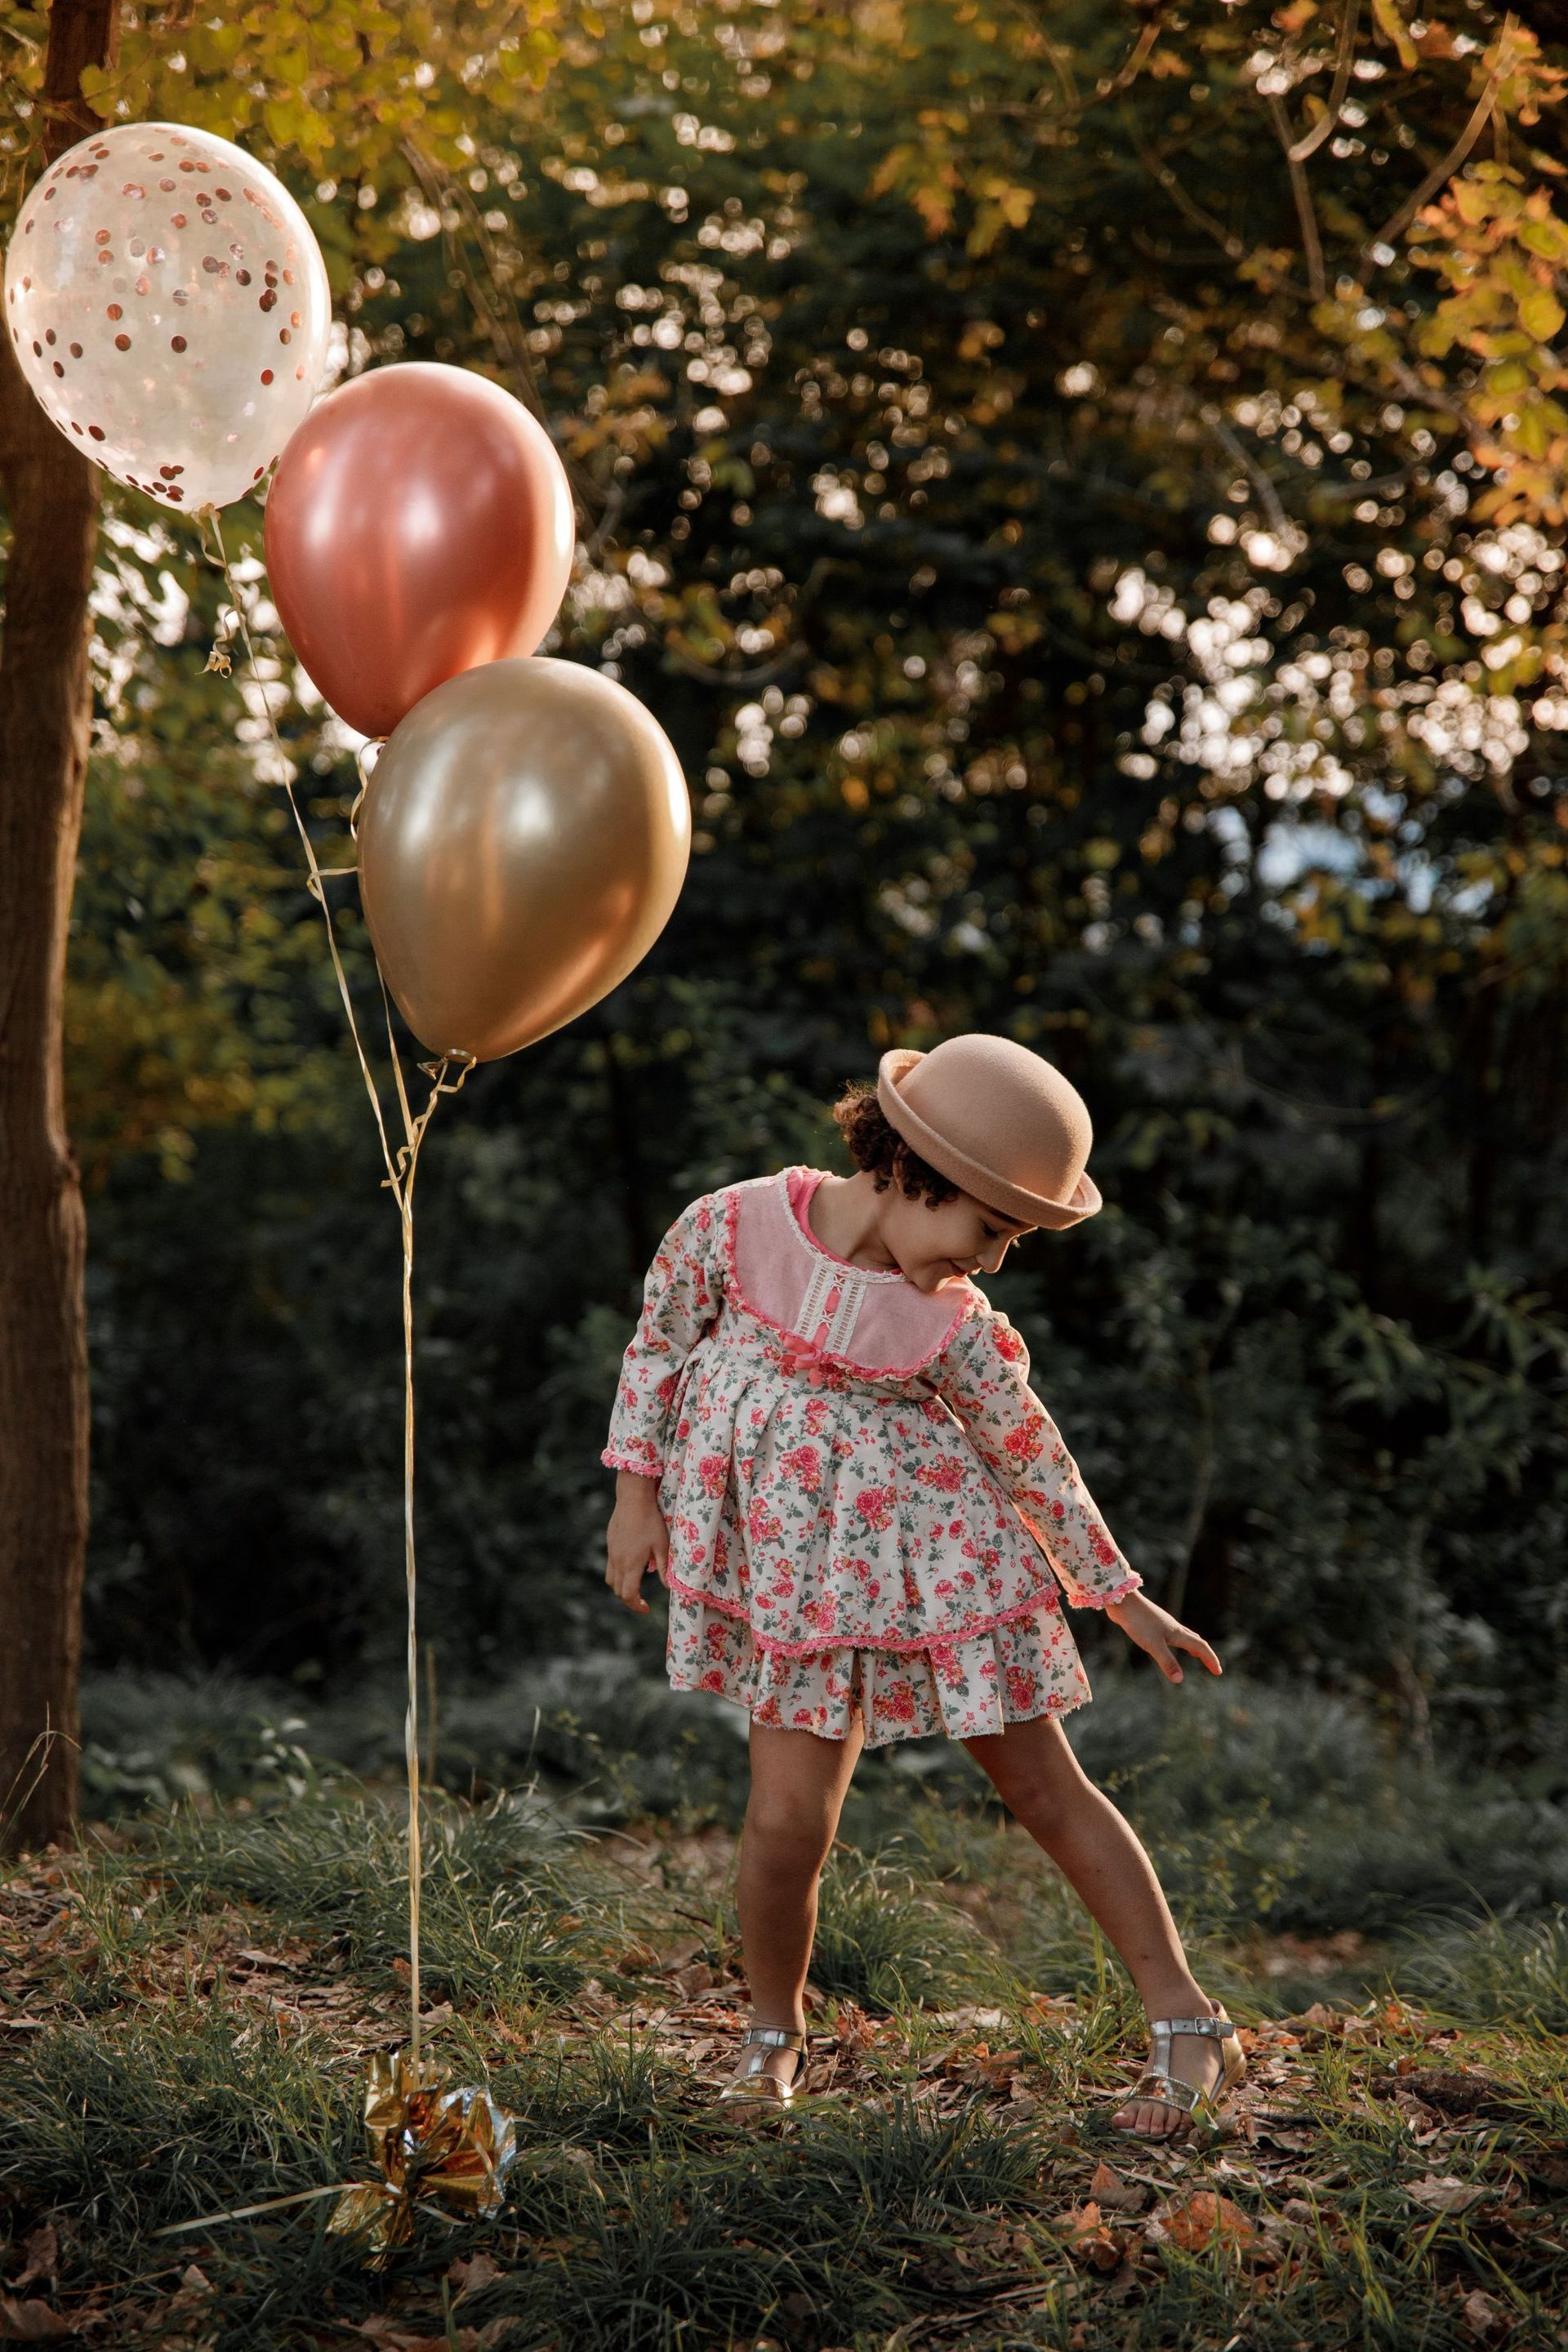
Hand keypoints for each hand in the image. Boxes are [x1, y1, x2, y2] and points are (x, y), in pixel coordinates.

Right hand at [605, 1471, 668, 1614]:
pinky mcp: (610, 1543)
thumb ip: (664, 1568)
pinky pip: (610, 1566)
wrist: (633, 1499)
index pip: (629, 1594)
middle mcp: (618, 1561)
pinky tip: (631, 1566)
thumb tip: (669, 1587)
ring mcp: (612, 1552)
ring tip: (634, 1587)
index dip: (637, 1606)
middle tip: (642, 1602)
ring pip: (610, 1579)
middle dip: (629, 1600)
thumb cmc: (651, 1521)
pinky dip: (618, 1574)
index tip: (647, 1609)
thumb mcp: (662, 1545)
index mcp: (631, 1565)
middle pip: (617, 1590)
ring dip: (620, 1588)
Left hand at [1105, 1590, 1220, 1685]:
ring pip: (1184, 1636)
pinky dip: (1178, 1642)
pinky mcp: (1152, 1623)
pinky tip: (1168, 1643)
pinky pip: (1172, 1635)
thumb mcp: (1153, 1645)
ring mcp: (1163, 1624)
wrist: (1122, 1601)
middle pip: (1195, 1641)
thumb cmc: (1138, 1622)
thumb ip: (1167, 1661)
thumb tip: (1179, 1680)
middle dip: (1205, 1654)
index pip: (1201, 1647)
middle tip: (1212, 1665)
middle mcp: (1173, 1628)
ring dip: (1192, 1646)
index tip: (1218, 1672)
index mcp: (1177, 1633)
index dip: (1211, 1660)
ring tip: (1194, 1654)